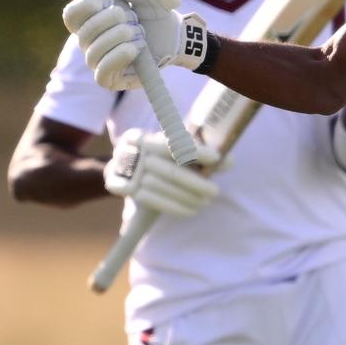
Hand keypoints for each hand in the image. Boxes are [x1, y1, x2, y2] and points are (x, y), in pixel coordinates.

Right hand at [62, 0, 210, 88]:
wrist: (176, 34)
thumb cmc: (156, 11)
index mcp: (91, 17)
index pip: (70, 15)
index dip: (83, 8)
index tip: (105, 1)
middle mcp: (90, 40)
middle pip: (84, 33)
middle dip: (113, 22)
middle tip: (134, 18)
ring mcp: (99, 60)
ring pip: (93, 52)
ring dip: (121, 38)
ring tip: (140, 34)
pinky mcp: (111, 79)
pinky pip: (101, 74)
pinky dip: (117, 58)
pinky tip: (134, 49)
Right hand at [104, 128, 225, 216]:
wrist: (123, 168)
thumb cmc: (159, 157)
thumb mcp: (175, 149)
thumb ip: (202, 153)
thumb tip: (228, 161)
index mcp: (145, 134)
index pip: (174, 141)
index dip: (196, 150)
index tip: (216, 157)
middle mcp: (131, 149)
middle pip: (168, 170)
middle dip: (195, 182)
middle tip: (215, 191)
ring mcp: (122, 168)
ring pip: (159, 187)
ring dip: (186, 197)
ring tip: (205, 202)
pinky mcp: (116, 186)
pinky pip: (148, 200)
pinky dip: (173, 206)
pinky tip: (190, 210)